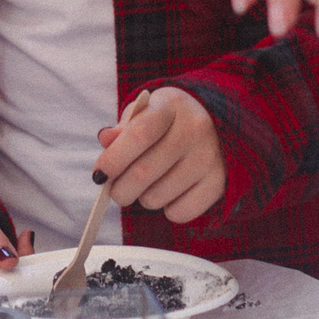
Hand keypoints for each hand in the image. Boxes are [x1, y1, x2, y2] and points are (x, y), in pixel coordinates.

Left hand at [95, 87, 224, 223]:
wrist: (217, 125)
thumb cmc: (170, 121)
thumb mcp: (146, 112)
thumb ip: (124, 127)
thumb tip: (106, 140)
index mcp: (172, 105)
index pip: (139, 135)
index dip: (114, 159)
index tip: (99, 175)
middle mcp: (196, 129)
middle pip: (144, 172)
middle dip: (120, 189)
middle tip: (116, 190)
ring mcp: (210, 158)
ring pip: (157, 197)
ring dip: (143, 198)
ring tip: (151, 184)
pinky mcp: (219, 184)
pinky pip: (178, 213)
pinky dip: (167, 209)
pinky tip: (172, 191)